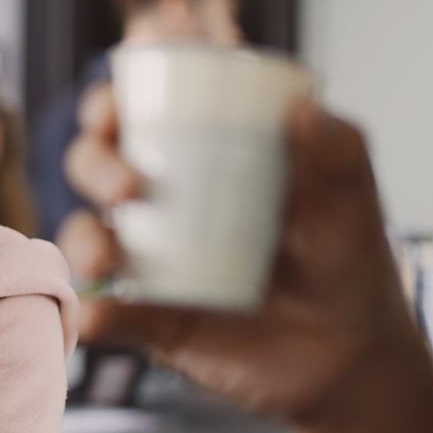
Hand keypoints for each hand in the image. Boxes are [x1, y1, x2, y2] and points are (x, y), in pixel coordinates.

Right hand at [62, 82, 432, 432]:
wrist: (351, 355)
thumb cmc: (347, 258)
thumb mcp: (352, 194)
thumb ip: (334, 146)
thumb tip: (299, 107)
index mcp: (206, 148)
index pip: (151, 102)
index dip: (124, 86)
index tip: (130, 77)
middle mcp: (164, 195)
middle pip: (99, 156)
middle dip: (95, 157)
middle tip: (128, 184)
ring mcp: (150, 256)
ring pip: (86, 231)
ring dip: (81, 237)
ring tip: (105, 258)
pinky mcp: (148, 315)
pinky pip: (105, 310)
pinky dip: (93, 310)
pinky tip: (101, 313)